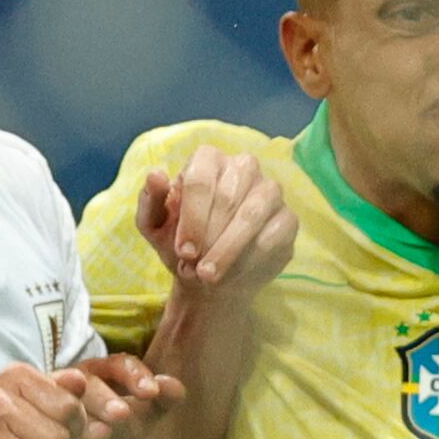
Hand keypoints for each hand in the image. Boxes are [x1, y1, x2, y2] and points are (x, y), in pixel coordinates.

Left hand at [141, 149, 294, 311]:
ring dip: (228, 250)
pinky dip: (249, 260)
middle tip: (193, 270)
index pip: (201, 179)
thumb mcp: (155, 226)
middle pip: (227, 197)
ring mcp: (269, 191)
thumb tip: (155, 174)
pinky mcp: (287, 219)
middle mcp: (244, 166)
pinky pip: (272, 236)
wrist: (208, 278)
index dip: (192, 218)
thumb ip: (151, 200)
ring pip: (252, 215)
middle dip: (208, 238)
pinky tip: (233, 275)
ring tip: (209, 276)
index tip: (183, 251)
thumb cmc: (181, 244)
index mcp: (208, 159)